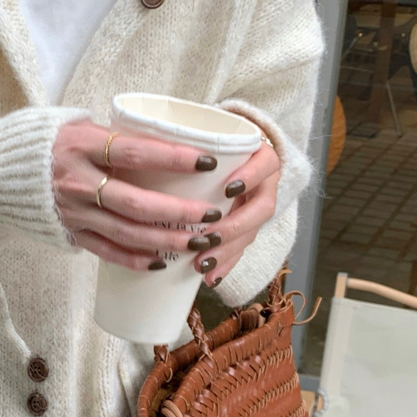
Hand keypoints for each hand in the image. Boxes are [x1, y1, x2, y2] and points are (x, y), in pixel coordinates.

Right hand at [51, 121, 227, 269]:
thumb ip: (114, 135)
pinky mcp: (69, 233)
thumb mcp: (75, 126)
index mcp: (81, 147)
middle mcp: (78, 182)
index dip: (174, 158)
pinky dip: (135, 260)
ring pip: (127, 232)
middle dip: (179, 211)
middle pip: (137, 203)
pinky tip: (161, 263)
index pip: (136, 153)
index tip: (207, 161)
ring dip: (166, 240)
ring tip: (199, 241)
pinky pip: (106, 251)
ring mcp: (73, 212)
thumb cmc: (43, 143)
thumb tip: (162, 140)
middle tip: (212, 213)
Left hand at [188, 142, 280, 287]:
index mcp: (260, 157)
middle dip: (233, 227)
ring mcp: (258, 207)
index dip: (250, 177)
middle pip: (261, 209)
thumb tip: (151, 145)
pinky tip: (210, 279)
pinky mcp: (249, 227)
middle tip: (208, 239)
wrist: (236, 155)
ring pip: (251, 233)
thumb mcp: (208, 138)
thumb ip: (192, 142)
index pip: (264, 165)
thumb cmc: (215, 144)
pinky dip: (226, 264)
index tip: (228, 188)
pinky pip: (242, 249)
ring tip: (203, 265)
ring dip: (227, 252)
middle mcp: (265, 184)